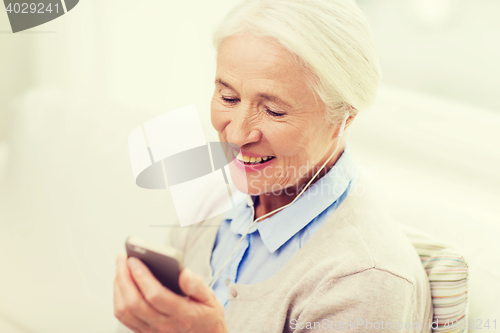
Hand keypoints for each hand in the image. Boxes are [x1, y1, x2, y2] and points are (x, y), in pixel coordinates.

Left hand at [113, 253, 227, 332]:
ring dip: (118, 287)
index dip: (142, 276)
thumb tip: (183, 273)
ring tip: (120, 268)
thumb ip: (197, 286)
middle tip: (122, 258)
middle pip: (134, 302)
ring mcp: (152, 331)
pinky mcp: (144, 332)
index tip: (134, 260)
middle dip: (124, 277)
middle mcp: (164, 326)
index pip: (156, 295)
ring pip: (125, 311)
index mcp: (183, 315)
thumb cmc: (207, 317)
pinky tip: (121, 283)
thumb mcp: (211, 300)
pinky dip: (118, 298)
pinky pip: (124, 317)